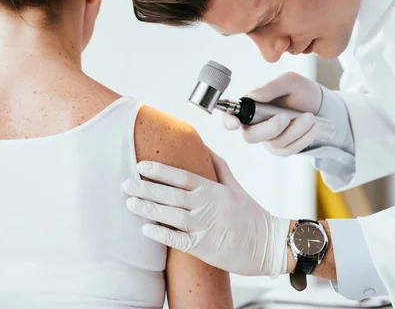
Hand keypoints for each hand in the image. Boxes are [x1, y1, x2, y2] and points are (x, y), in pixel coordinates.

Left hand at [122, 152, 290, 277]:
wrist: (268, 244)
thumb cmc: (252, 215)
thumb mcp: (236, 186)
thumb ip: (219, 167)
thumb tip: (204, 147)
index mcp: (213, 189)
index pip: (182, 176)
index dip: (160, 170)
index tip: (141, 165)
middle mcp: (207, 205)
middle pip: (171, 194)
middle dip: (146, 187)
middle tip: (126, 183)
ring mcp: (205, 226)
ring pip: (170, 215)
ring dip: (148, 208)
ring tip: (129, 202)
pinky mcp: (204, 247)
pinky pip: (178, 240)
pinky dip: (161, 234)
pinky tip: (145, 229)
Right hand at [224, 72, 323, 155]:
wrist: (320, 105)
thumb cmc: (300, 91)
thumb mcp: (290, 82)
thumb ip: (271, 87)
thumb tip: (254, 95)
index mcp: (250, 106)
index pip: (231, 117)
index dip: (228, 121)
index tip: (234, 123)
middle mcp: (255, 124)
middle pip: (250, 136)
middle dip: (270, 128)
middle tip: (286, 116)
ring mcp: (268, 138)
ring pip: (273, 143)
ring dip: (294, 130)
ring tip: (310, 117)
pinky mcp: (282, 148)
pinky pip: (288, 150)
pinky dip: (302, 138)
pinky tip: (313, 127)